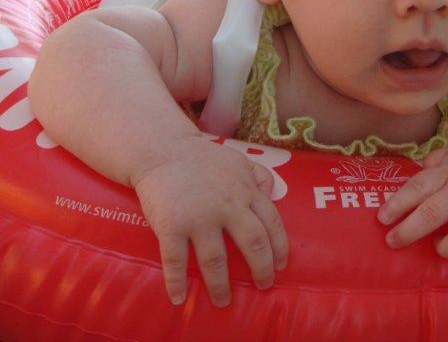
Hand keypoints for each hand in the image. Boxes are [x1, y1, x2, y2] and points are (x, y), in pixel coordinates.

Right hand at [132, 136, 287, 306]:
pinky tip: (179, 298)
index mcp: (245, 191)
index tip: (282, 265)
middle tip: (263, 286)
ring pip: (215, 259)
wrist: (162, 150)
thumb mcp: (239, 160)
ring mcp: (199, 217)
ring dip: (220, 285)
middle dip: (261, 269)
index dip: (280, 246)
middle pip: (253, 243)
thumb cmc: (203, 159)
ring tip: (223, 301)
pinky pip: (175, 260)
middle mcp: (227, 206)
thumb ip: (260, 175)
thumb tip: (273, 194)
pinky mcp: (171, 225)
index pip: (272, 222)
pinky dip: (177, 282)